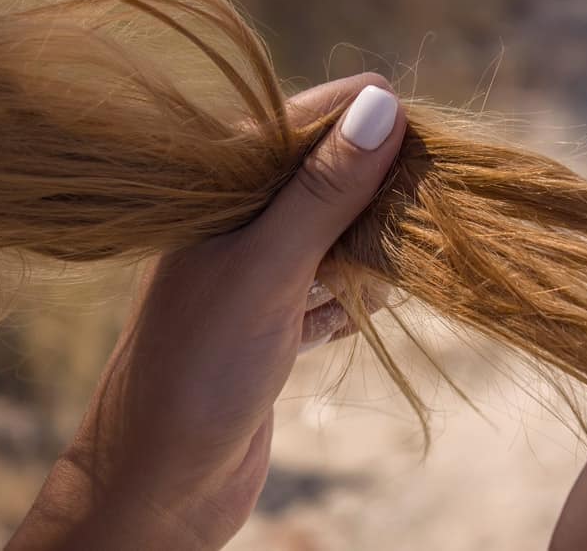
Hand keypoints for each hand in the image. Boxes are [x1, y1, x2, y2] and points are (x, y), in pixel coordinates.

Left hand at [8, 73, 405, 548]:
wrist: (161, 483)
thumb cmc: (200, 366)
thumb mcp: (267, 267)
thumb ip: (323, 190)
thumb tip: (382, 103)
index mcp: (217, 192)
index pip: (301, 124)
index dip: (363, 120)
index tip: (426, 131)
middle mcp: (233, 225)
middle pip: (323, 181)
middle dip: (375, 190)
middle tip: (425, 203)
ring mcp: (251, 275)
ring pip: (329, 238)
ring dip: (368, 249)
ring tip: (400, 263)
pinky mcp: (269, 323)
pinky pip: (325, 292)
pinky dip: (350, 299)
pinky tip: (365, 311)